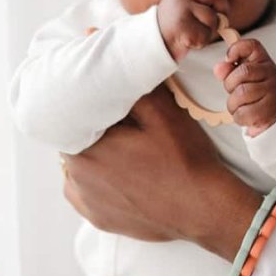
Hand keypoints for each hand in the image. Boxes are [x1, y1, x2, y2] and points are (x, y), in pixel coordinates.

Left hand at [61, 85, 260, 257]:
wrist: (204, 210)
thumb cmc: (184, 160)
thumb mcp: (162, 112)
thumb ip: (131, 84)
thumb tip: (107, 57)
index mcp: (87, 146)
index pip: (72, 117)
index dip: (90, 106)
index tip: (109, 104)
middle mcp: (77, 177)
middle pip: (75, 140)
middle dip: (94, 130)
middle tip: (124, 126)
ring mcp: (86, 201)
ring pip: (79, 166)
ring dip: (94, 156)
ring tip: (126, 151)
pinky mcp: (98, 218)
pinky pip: (86, 192)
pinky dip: (98, 181)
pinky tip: (123, 174)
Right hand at [157, 0, 228, 61]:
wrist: (149, 45)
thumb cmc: (172, 29)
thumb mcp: (183, 9)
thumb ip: (201, 4)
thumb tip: (224, 15)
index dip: (221, 2)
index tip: (220, 14)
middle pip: (215, 0)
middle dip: (218, 16)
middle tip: (213, 27)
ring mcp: (181, 10)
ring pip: (212, 19)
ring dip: (208, 32)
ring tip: (193, 34)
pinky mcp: (182, 28)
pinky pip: (205, 35)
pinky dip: (200, 43)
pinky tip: (187, 42)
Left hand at [214, 39, 275, 136]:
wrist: (273, 114)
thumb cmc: (253, 92)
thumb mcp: (240, 77)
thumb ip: (228, 70)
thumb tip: (219, 68)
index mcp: (263, 60)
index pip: (251, 46)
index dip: (236, 50)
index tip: (229, 59)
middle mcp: (272, 73)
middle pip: (242, 73)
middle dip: (230, 85)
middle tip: (235, 92)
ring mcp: (273, 92)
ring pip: (241, 94)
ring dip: (233, 104)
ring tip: (240, 105)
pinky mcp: (270, 112)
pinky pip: (244, 113)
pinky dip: (238, 117)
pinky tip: (245, 114)